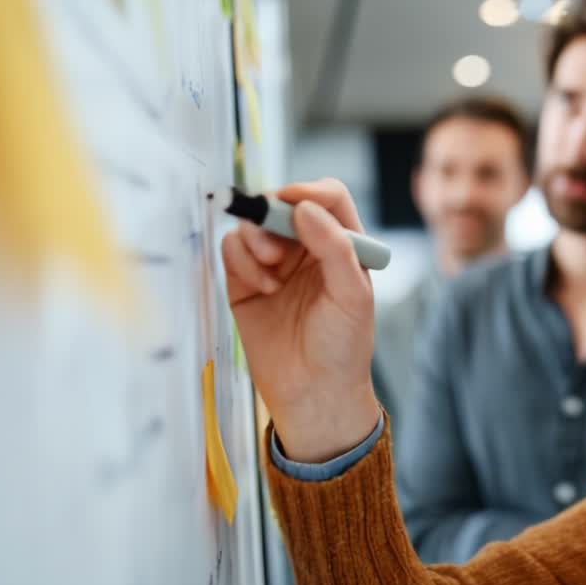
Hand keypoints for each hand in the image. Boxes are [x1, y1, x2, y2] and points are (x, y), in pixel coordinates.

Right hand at [220, 179, 379, 461]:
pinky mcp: (244, 281)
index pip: (327, 198)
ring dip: (255, 240)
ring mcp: (275, 262)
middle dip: (272, 215)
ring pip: (253, 224)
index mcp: (343, 244)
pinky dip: (241, 260)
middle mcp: (308, 248)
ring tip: (269, 273)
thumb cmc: (343, 347)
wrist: (313, 394)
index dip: (308, 191)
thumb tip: (304, 207)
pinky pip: (232, 249)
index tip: (292, 199)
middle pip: (283, 204)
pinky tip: (262, 289)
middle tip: (272, 244)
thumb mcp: (352, 295)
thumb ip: (335, 247)